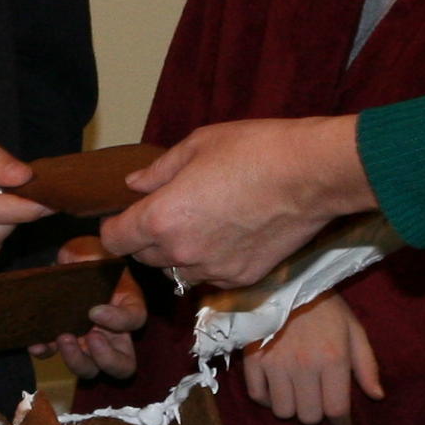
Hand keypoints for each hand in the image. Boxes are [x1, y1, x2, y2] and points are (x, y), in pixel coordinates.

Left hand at [36, 235, 146, 381]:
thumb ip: (97, 261)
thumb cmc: (89, 253)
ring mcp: (86, 341)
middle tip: (89, 337)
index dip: (118, 321)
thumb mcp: (98, 252)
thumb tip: (87, 269)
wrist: (66, 259)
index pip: (135, 320)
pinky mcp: (62, 340)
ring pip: (90, 369)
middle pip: (122, 365)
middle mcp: (112, 331)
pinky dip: (46, 352)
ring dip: (77, 360)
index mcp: (128, 307)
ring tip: (63, 337)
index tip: (95, 310)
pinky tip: (36, 344)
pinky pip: (55, 355)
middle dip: (106, 359)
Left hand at [98, 114, 374, 289]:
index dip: (115, 227)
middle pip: (143, 258)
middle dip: (147, 238)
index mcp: (160, 218)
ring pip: (177, 270)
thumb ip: (158, 171)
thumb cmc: (254, 150)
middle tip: (169, 212)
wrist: (310, 174)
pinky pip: (211, 277)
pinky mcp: (241, 279)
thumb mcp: (197, 145)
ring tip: (204, 223)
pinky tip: (230, 234)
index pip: (114, 240)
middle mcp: (181, 252)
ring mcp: (212, 270)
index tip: (126, 216)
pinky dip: (212, 262)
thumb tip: (134, 185)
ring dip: (180, 253)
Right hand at [242, 292, 383, 424]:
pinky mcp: (253, 360)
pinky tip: (276, 389)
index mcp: (333, 359)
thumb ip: (367, 364)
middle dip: (317, 413)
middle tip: (318, 401)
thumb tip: (377, 396)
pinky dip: (267, 399)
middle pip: (309, 415)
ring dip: (292, 407)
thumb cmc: (325, 306)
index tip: (341, 422)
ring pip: (283, 411)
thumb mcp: (353, 329)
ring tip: (297, 395)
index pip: (336, 409)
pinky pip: (257, 396)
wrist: (285, 281)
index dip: (340, 422)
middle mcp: (304, 367)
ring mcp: (276, 365)